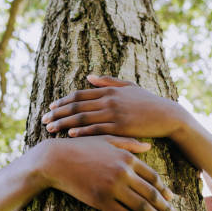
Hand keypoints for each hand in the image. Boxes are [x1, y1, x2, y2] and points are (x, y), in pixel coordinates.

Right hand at [38, 135, 178, 210]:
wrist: (56, 160)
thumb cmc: (81, 147)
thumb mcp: (107, 139)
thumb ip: (129, 143)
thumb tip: (149, 146)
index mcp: (127, 158)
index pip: (153, 177)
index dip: (164, 190)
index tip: (172, 199)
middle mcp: (123, 173)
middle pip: (151, 194)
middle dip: (166, 207)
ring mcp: (113, 188)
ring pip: (141, 206)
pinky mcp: (101, 201)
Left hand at [41, 75, 186, 138]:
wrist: (168, 115)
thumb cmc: (148, 102)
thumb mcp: (129, 86)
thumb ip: (108, 81)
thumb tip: (88, 76)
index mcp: (109, 90)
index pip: (80, 94)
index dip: (63, 101)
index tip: (51, 107)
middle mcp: (109, 100)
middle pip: (76, 105)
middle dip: (58, 113)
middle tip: (44, 119)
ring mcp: (114, 113)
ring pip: (83, 117)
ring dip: (64, 123)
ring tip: (50, 128)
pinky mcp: (120, 127)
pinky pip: (96, 129)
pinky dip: (82, 132)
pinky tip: (70, 135)